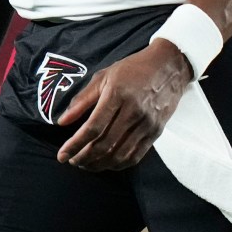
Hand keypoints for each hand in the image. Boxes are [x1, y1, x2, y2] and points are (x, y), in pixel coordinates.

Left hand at [56, 43, 193, 170]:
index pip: (93, 127)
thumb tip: (62, 122)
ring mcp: (147, 124)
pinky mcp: (156, 132)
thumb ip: (82, 100)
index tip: (62, 154)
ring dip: (99, 164)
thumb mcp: (104, 77)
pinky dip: (118, 165)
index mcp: (117, 95)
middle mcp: (133, 111)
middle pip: (105, 144)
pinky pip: (135, 156)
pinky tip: (106, 163)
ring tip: (85, 164)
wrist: (169, 66)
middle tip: (71, 160)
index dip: (75, 144)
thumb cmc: (133, 69)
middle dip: (84, 158)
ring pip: (119, 155)